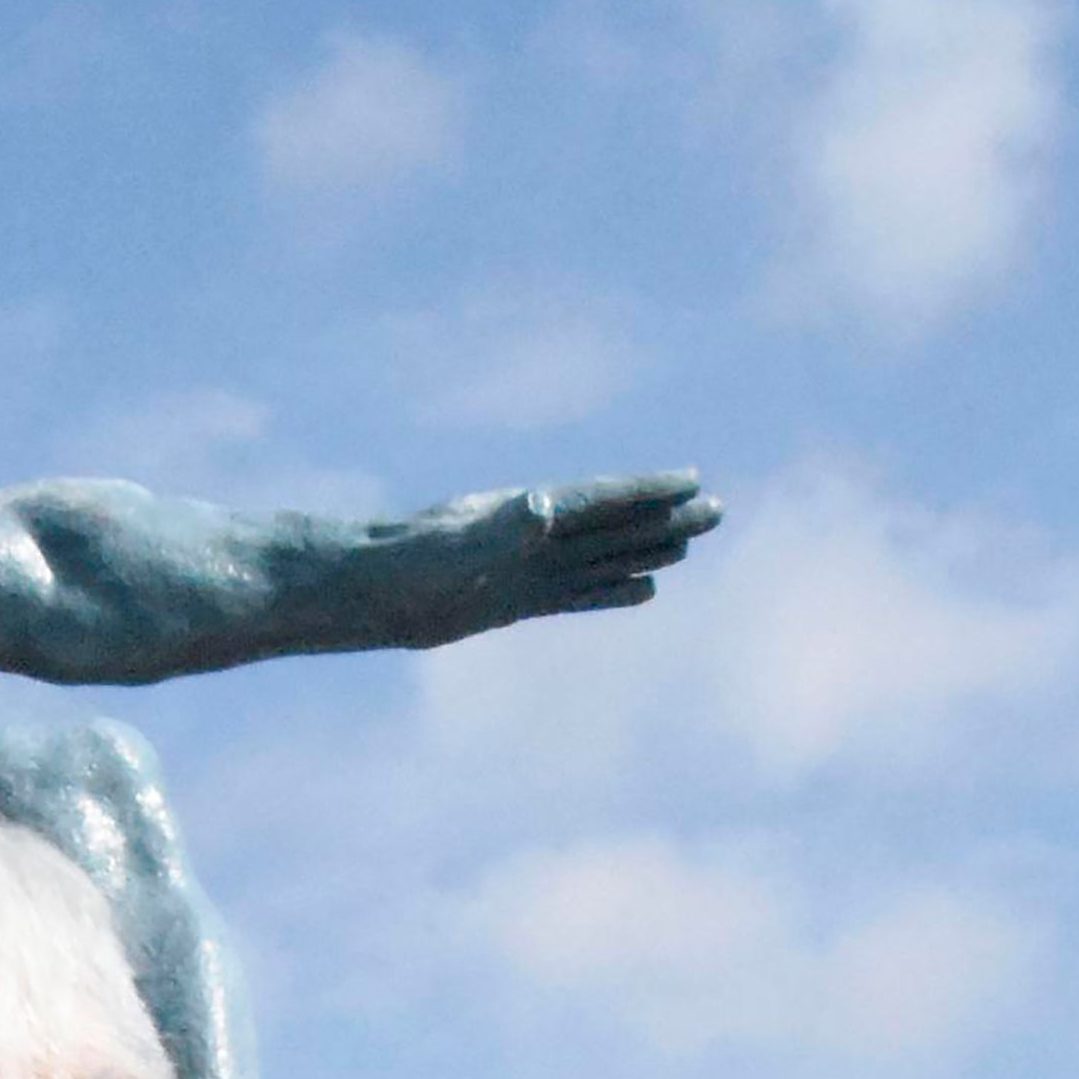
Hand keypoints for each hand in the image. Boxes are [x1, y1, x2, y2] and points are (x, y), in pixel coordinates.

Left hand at [378, 473, 722, 640]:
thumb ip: (502, 528)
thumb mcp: (455, 546)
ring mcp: (527, 568)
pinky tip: (643, 591)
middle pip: (613, 525)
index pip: (600, 500)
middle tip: (717, 509)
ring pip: (603, 557)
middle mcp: (533, 536)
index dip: (645, 491)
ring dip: (647, 550)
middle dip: (664, 518)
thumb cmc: (401, 565)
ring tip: (691, 545)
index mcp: (526, 514)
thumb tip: (545, 507)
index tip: (691, 479)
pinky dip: (613, 591)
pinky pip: (579, 594)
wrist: (362, 592)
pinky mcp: (515, 599)